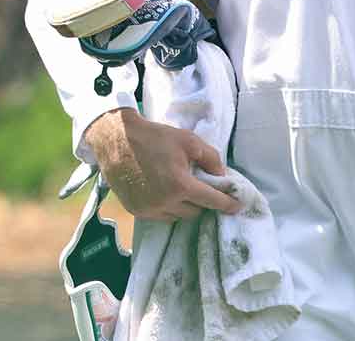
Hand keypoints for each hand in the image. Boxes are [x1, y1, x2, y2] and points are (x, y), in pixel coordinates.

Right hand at [83, 108, 239, 220]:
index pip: (211, 201)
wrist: (116, 140)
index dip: (227, 204)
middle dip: (203, 201)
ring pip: (178, 216)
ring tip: (183, 188)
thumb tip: (222, 176)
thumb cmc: (155, 138)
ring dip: (186, 206)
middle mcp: (164, 203)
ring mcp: (148, 209)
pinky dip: (169, 208)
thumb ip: (211, 159)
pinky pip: (161, 216)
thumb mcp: (190, 141)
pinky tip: (168, 192)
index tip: (238, 207)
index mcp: (180, 186)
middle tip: (204, 187)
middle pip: (195, 211)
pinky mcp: (136, 211)